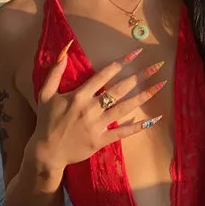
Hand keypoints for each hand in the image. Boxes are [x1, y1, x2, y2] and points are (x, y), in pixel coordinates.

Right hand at [31, 44, 165, 171]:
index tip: (136, 53)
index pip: (104, 75)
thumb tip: (63, 52)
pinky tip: (152, 120)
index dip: (121, 63)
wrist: (46, 152)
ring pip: (124, 108)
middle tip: (156, 66)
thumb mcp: (45, 94)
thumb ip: (54, 73)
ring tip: (159, 86)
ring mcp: (97, 125)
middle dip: (138, 77)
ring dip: (143, 96)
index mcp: (79, 95)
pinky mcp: (101, 140)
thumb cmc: (46, 121)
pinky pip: (122, 132)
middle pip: (119, 90)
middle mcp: (91, 108)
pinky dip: (137, 126)